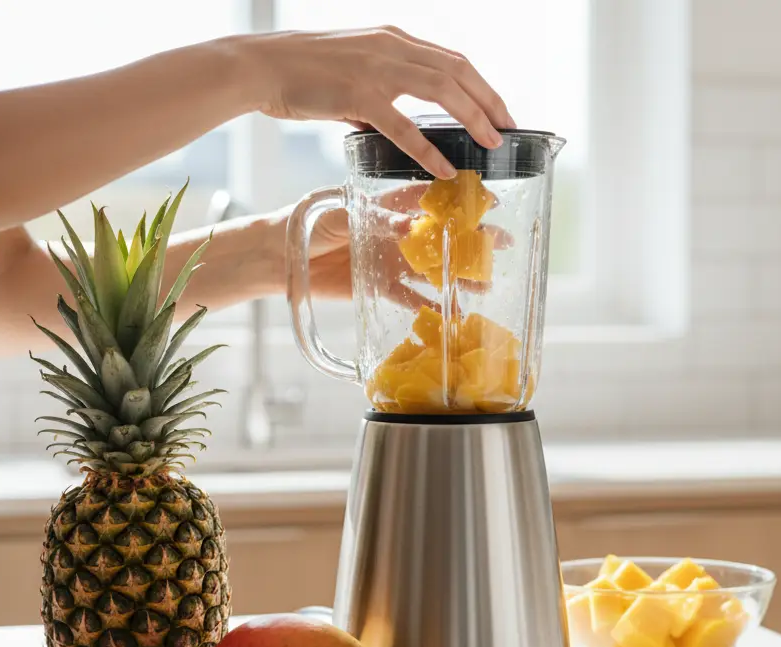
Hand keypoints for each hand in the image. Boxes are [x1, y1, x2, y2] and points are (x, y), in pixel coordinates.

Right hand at [234, 26, 514, 178]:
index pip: (453, 60)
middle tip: (508, 131)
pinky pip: (404, 127)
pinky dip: (428, 149)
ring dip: (472, 119)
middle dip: (489, 102)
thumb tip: (392, 123)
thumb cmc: (300, 71)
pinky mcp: (358, 95)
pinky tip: (444, 168)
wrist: (260, 66)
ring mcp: (377, 70)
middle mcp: (391, 47)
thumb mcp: (352, 69)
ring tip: (490, 145)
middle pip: (459, 72)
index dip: (483, 86)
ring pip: (442, 91)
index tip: (500, 111)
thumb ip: (379, 91)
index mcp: (393, 39)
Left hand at [294, 183, 511, 309]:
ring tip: (486, 285)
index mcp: (388, 205)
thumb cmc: (306, 220)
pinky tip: (452, 314)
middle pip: (442, 236)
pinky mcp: (379, 286)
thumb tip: (411, 227)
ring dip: (459, 277)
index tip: (490, 201)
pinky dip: (429, 308)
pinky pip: (409, 299)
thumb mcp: (342, 213)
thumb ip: (378, 220)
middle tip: (502, 244)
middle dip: (472, 240)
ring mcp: (389, 260)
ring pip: (433, 270)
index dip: (461, 200)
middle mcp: (395, 232)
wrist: (278, 254)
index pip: (432, 198)